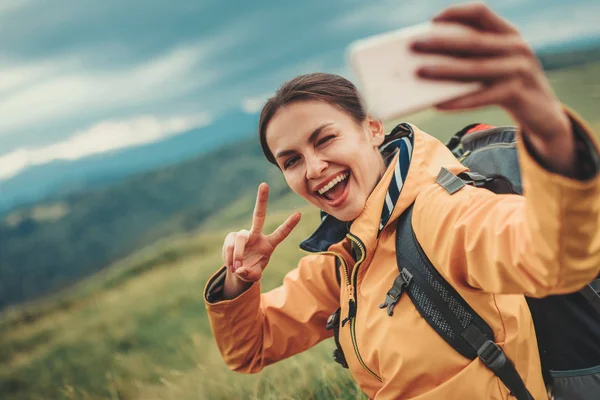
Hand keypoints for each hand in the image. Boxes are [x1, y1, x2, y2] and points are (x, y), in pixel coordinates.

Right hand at [222, 183, 300, 297]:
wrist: (237, 270)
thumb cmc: (251, 270)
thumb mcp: (254, 276)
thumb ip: (250, 275)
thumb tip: (241, 269)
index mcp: (268, 244)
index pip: (281, 233)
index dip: (289, 225)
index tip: (299, 214)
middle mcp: (256, 235)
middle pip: (259, 215)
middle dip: (261, 200)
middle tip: (264, 184)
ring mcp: (243, 235)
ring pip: (240, 239)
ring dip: (238, 255)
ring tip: (237, 268)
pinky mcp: (231, 237)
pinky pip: (230, 246)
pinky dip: (229, 257)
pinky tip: (231, 265)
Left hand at [411, 2, 575, 174]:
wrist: (543, 111)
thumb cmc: (506, 84)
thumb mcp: (495, 64)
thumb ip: (470, 57)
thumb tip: (424, 63)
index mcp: (508, 32)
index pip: (481, 12)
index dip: (456, 13)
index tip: (431, 21)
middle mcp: (516, 46)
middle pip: (473, 41)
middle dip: (440, 42)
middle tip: (412, 46)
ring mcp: (519, 69)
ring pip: (475, 68)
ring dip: (444, 70)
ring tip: (419, 72)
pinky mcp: (518, 93)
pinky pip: (481, 97)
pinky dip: (458, 101)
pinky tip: (438, 104)